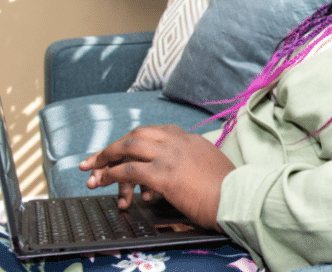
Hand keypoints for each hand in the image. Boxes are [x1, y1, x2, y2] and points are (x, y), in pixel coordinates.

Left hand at [79, 125, 234, 229]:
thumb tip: (180, 174)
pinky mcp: (164, 174)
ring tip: (93, 171)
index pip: (156, 133)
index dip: (135, 143)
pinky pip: (130, 170)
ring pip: (129, 147)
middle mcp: (178, 142)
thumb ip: (193, 163)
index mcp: (190, 140)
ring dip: (106, 158)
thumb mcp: (211, 166)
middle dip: (113, 147)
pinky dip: (112, 175)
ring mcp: (170, 156)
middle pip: (137, 135)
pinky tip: (103, 182)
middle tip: (97, 159)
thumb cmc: (229, 190)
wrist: (239, 198)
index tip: (123, 152)